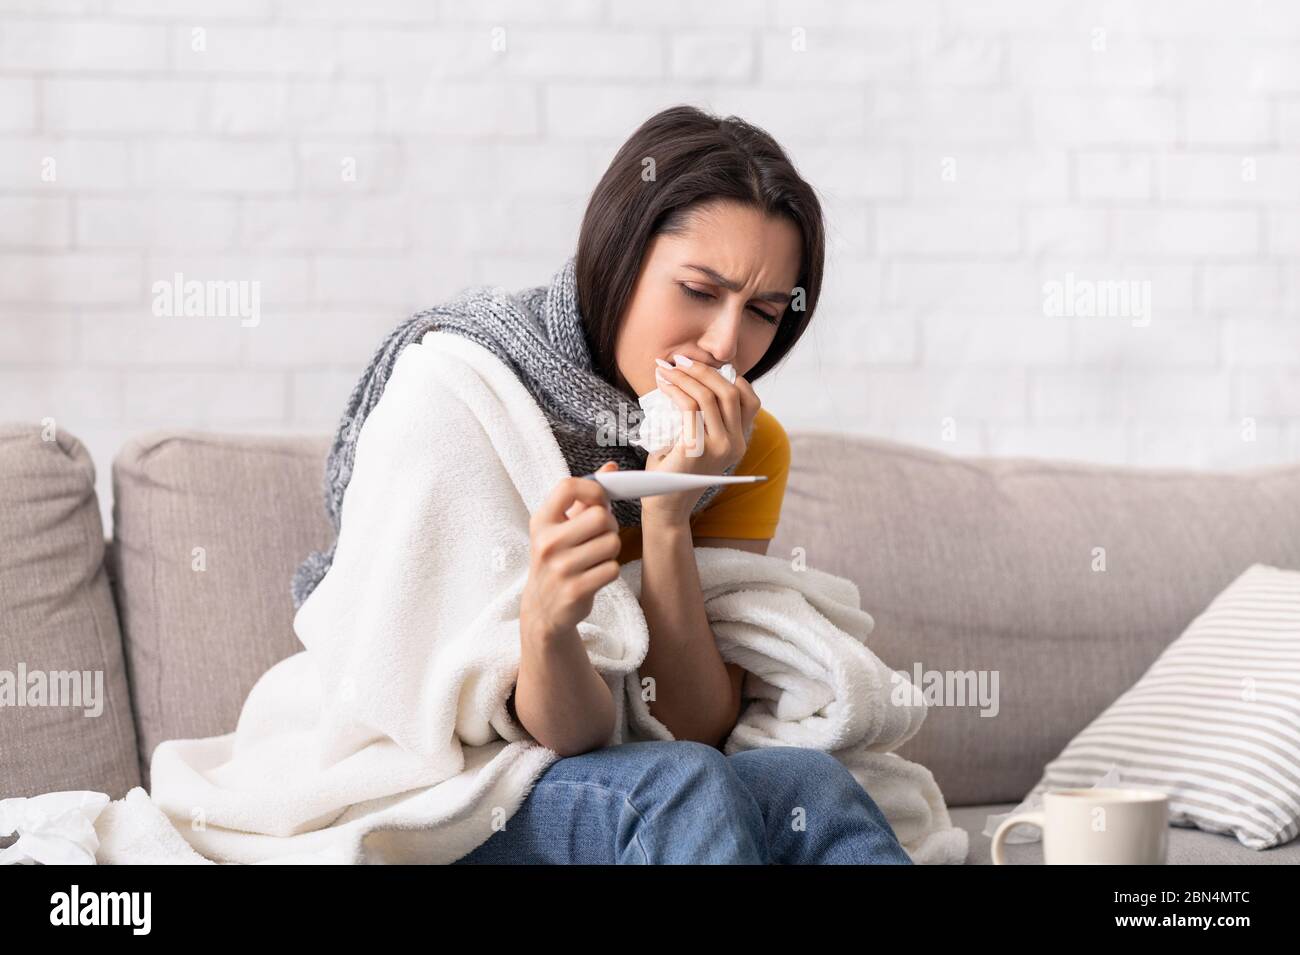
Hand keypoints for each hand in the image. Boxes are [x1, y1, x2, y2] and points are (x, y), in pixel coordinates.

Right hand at [521, 461, 622, 639]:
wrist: (543, 608)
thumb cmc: (556, 559)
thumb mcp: (559, 527)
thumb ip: (583, 498)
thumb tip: (610, 468)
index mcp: (542, 521)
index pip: (568, 486)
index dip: (594, 490)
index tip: (599, 501)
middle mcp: (548, 542)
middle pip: (601, 516)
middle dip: (610, 525)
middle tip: (601, 536)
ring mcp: (561, 568)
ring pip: (611, 543)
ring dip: (611, 550)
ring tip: (595, 557)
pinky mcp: (575, 590)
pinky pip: (612, 568)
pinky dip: (609, 571)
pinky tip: (594, 575)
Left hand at [642, 356, 760, 523]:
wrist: (665, 505)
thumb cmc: (677, 470)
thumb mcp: (701, 441)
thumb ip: (707, 419)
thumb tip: (698, 380)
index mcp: (741, 442)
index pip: (750, 400)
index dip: (731, 377)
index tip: (705, 367)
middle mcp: (736, 445)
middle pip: (728, 392)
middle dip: (704, 370)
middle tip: (681, 360)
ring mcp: (718, 448)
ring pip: (708, 397)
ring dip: (685, 376)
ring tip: (667, 369)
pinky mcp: (696, 449)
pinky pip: (688, 408)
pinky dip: (675, 390)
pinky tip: (663, 384)